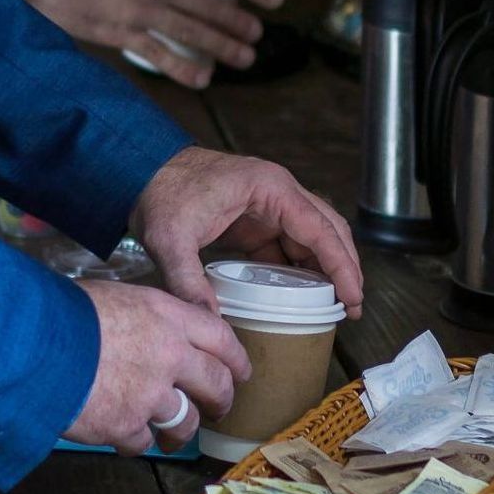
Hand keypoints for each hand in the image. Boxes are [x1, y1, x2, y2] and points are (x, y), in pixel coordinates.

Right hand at [18, 0, 283, 87]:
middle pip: (215, 7)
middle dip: (242, 23)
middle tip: (258, 34)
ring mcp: (144, 12)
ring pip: (195, 35)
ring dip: (225, 48)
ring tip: (245, 58)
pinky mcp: (122, 34)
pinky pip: (160, 56)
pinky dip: (184, 70)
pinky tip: (204, 79)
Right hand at [63, 280, 251, 453]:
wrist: (31, 345)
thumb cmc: (66, 313)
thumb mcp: (118, 297)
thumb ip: (147, 317)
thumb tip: (152, 329)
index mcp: (169, 317)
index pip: (221, 339)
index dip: (236, 359)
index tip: (241, 372)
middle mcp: (170, 355)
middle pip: (216, 384)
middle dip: (222, 400)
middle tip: (219, 408)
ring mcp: (150, 394)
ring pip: (185, 422)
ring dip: (181, 431)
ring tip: (171, 436)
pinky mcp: (125, 425)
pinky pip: (142, 442)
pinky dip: (134, 442)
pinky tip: (122, 435)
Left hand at [130, 146, 363, 319]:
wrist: (141, 172)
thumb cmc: (160, 192)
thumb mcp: (170, 238)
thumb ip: (187, 280)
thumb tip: (209, 321)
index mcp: (270, 188)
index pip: (320, 229)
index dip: (342, 265)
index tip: (353, 296)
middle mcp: (278, 192)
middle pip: (328, 230)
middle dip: (345, 267)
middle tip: (352, 306)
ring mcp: (269, 205)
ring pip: (313, 237)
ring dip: (326, 268)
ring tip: (336, 305)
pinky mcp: (256, 219)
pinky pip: (289, 244)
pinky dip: (301, 268)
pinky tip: (303, 294)